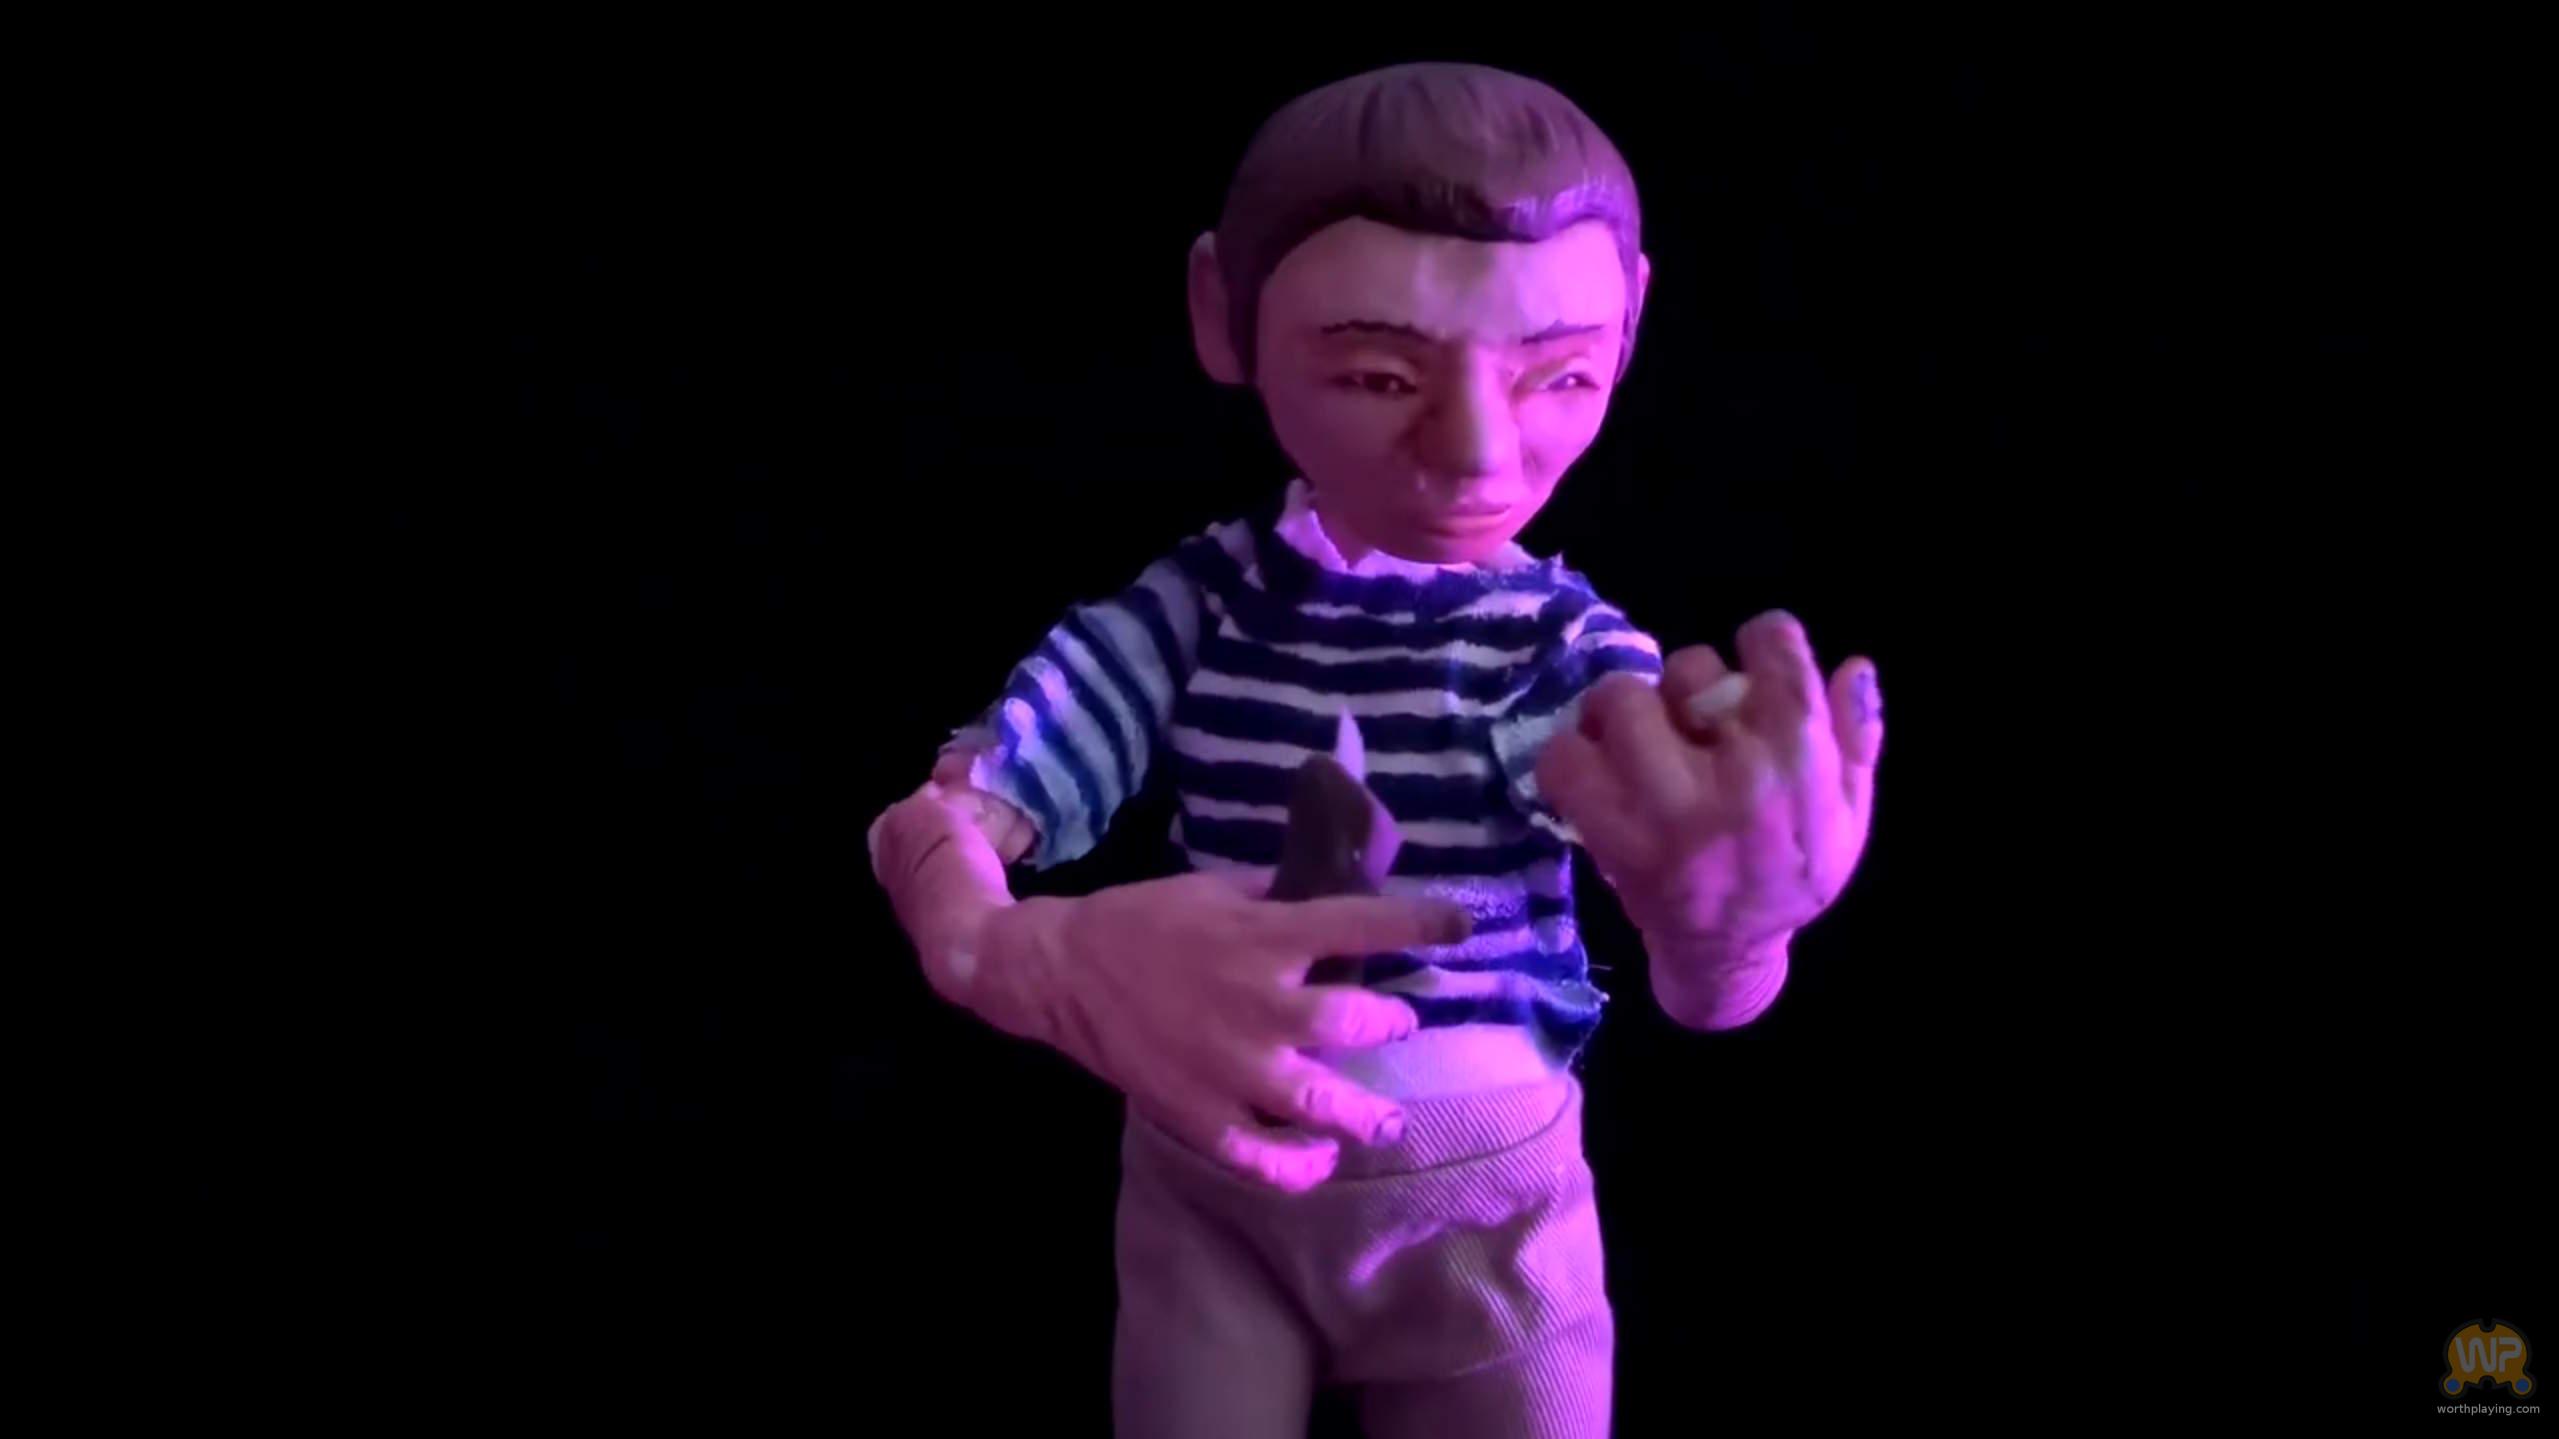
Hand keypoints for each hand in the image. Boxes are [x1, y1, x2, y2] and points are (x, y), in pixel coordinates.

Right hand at [967, 872, 1472, 1192]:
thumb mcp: (1216, 890)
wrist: (1060, 971)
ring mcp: (1232, 1068)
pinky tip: (1319, 1160)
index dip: (1424, 925)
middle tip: (1397, 1024)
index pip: (1365, 926)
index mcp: (1265, 937)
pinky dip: (1298, 1168)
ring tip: (1384, 1121)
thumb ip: (1280, 899)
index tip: (1459, 928)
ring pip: (1322, 1104)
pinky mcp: (1200, 1114)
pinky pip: (1262, 1157)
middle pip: (1358, 1021)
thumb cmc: (1144, 921)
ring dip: (1365, 1115)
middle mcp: (1261, 1004)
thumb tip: (1340, 892)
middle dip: (1392, 1022)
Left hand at [1535, 609, 1883, 954]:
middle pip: (1688, 667)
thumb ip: (1857, 737)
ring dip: (1622, 712)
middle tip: (1687, 716)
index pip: (1773, 645)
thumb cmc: (1792, 874)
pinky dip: (1571, 751)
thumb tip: (1855, 666)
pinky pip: (1564, 758)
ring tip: (1634, 736)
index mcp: (1799, 759)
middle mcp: (1732, 773)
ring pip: (1621, 701)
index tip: (1752, 662)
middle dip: (1685, 685)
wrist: (1727, 952)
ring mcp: (1664, 804)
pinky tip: (1596, 763)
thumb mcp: (1850, 812)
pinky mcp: (1609, 831)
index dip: (1760, 641)